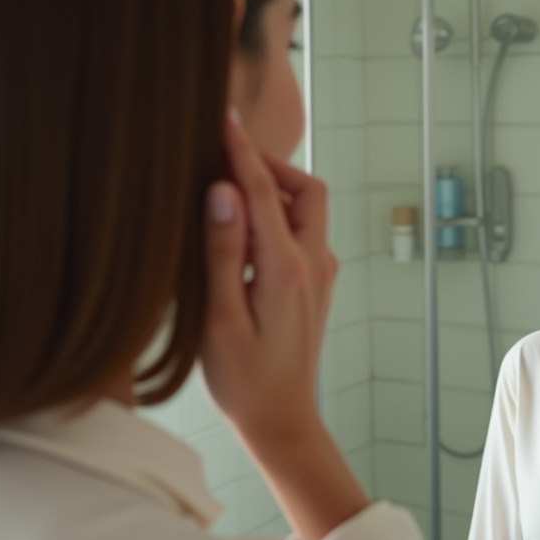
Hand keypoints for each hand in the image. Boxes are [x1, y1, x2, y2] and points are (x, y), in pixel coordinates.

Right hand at [198, 110, 337, 443]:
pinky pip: (300, 232)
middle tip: (224, 158)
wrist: (280, 421)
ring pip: (304, 209)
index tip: (222, 117)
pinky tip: (240, 230)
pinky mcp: (315, 284)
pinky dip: (274, 216)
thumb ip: (220, 251)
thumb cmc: (243, 380)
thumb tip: (221, 190)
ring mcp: (320, 273)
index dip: (240, 150)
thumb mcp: (219, 318)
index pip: (261, 191)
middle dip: (267, 166)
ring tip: (225, 191)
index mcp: (287, 269)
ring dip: (271, 191)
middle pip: (303, 189)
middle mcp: (313, 264)